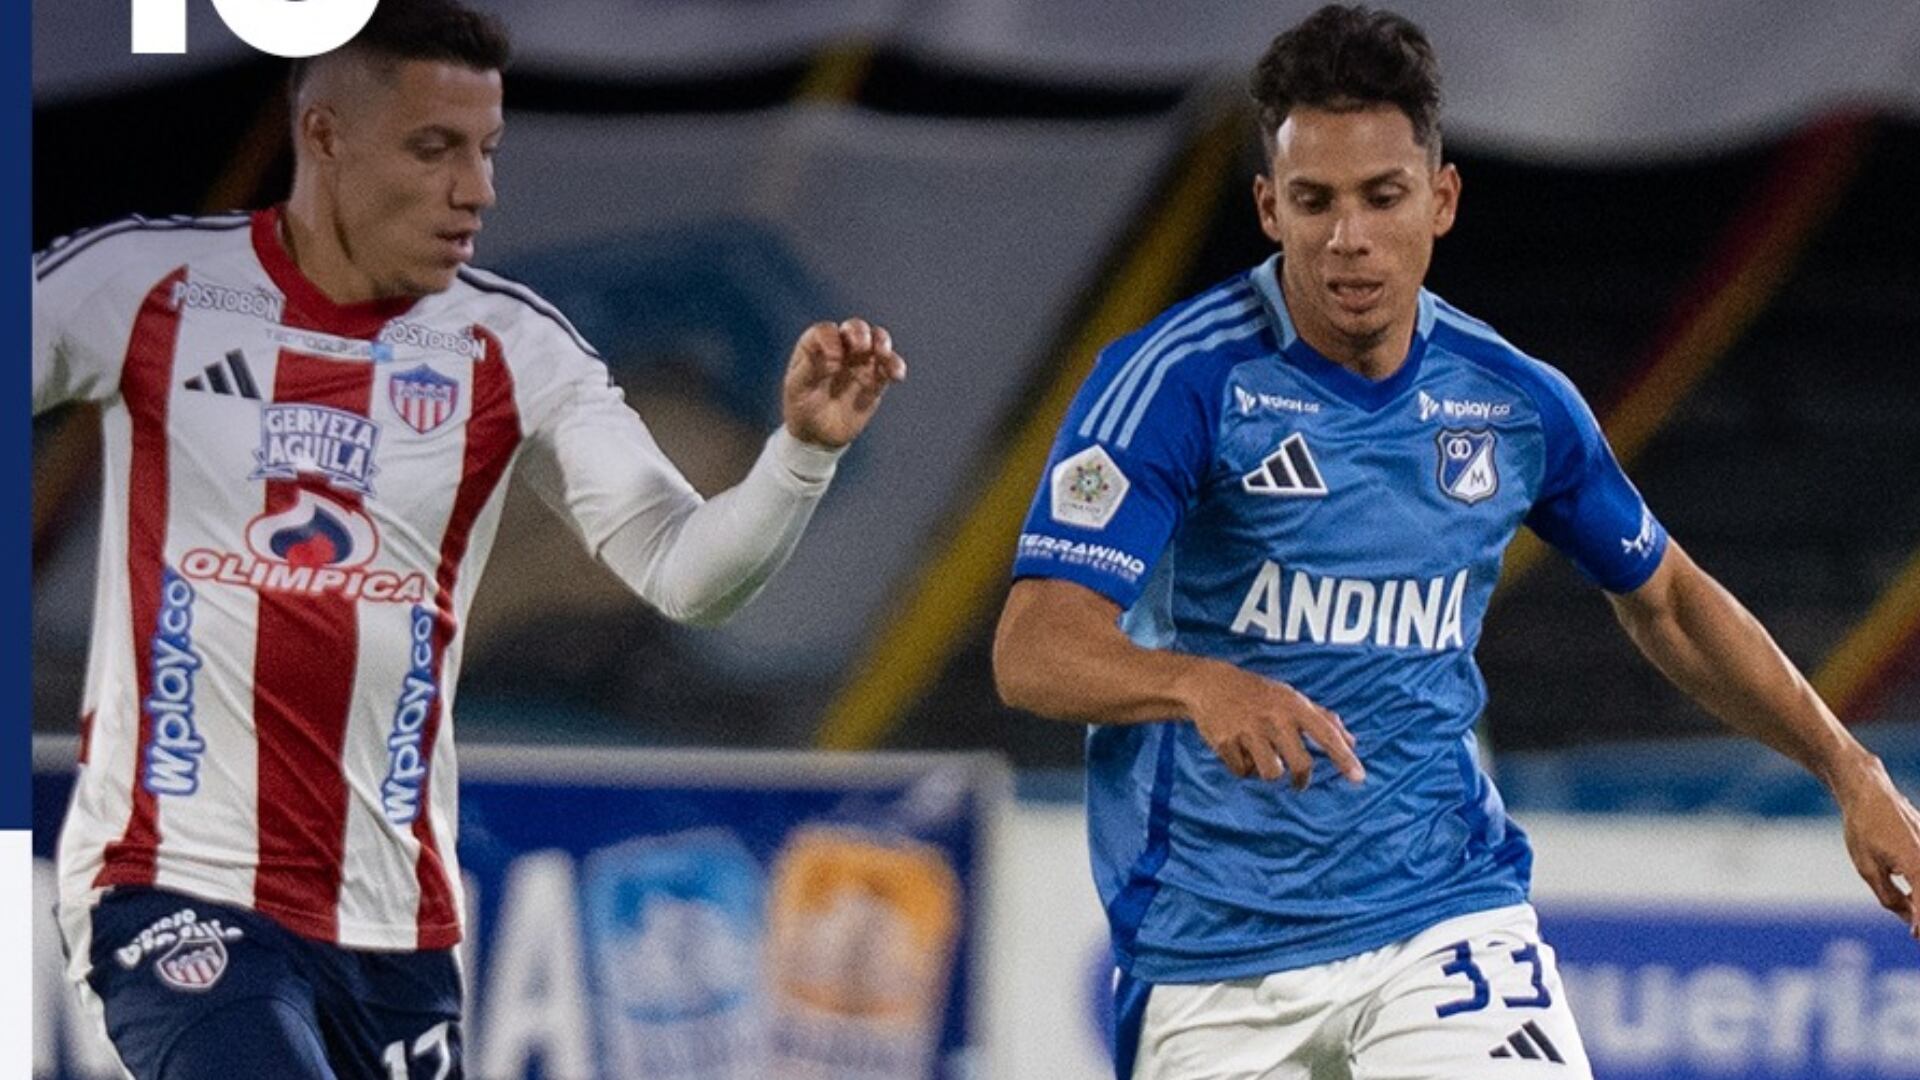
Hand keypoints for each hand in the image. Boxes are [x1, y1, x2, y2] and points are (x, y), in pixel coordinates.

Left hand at [782, 318, 906, 448]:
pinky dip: (895, 366)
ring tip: (883, 353)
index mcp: (816, 345)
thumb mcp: (797, 389)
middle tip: (860, 347)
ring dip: (882, 342)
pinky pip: (889, 367)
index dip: (831, 339)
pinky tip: (896, 375)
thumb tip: (833, 355)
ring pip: (876, 341)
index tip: (834, 357)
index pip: (826, 331)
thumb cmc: (800, 407)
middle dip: (860, 333)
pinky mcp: (875, 380)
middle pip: (855, 328)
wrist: (817, 435)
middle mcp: (840, 348)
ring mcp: (859, 362)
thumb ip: (810, 368)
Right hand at [1179, 658, 1364, 788]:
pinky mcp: (1225, 742)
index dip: (1344, 757)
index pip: (1326, 733)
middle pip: (1300, 764)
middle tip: (1299, 782)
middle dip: (1301, 779)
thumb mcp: (1291, 697)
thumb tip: (1353, 742)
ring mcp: (1248, 730)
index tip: (1359, 778)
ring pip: (1270, 773)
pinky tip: (1238, 750)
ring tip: (1260, 758)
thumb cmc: (1259, 693)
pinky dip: (1243, 767)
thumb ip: (1324, 719)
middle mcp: (1273, 717)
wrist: (1209, 684)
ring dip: (1267, 772)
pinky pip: (1242, 772)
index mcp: (1293, 705)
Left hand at [1833, 753, 1919, 937]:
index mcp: (1917, 866)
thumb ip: (1889, 896)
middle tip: (1915, 932)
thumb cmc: (1863, 828)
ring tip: (1912, 917)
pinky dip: (1919, 886)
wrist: (1869, 792)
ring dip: (1919, 899)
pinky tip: (1910, 896)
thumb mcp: (1868, 868)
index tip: (1916, 938)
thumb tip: (1909, 918)